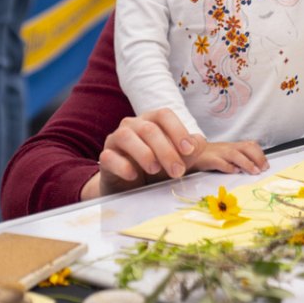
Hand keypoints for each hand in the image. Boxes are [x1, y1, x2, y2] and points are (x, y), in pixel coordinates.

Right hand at [83, 108, 205, 197]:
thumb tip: (198, 143)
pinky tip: (133, 176)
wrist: (130, 188)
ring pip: (126, 136)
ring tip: (155, 170)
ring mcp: (115, 139)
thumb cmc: (157, 169)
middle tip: (178, 172)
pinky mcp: (105, 157)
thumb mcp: (176, 161)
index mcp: (152, 120)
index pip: (164, 114)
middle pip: (149, 128)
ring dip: (144, 153)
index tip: (189, 150)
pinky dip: (122, 165)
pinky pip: (109, 156)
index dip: (178, 130)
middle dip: (166, 150)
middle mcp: (132, 125)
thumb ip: (190, 152)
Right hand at [189, 140, 268, 174]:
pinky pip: (220, 163)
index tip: (266, 164)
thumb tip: (256, 165)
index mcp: (234, 146)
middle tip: (263, 168)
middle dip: (257, 157)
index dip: (260, 154)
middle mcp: (228, 147)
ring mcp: (219, 153)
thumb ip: (241, 157)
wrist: (193, 151)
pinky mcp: (210, 160)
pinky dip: (229, 167)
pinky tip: (235, 171)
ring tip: (254, 171)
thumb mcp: (228, 153)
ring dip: (247, 163)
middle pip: (246, 148)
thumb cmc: (213, 155)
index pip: (251, 145)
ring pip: (235, 155)